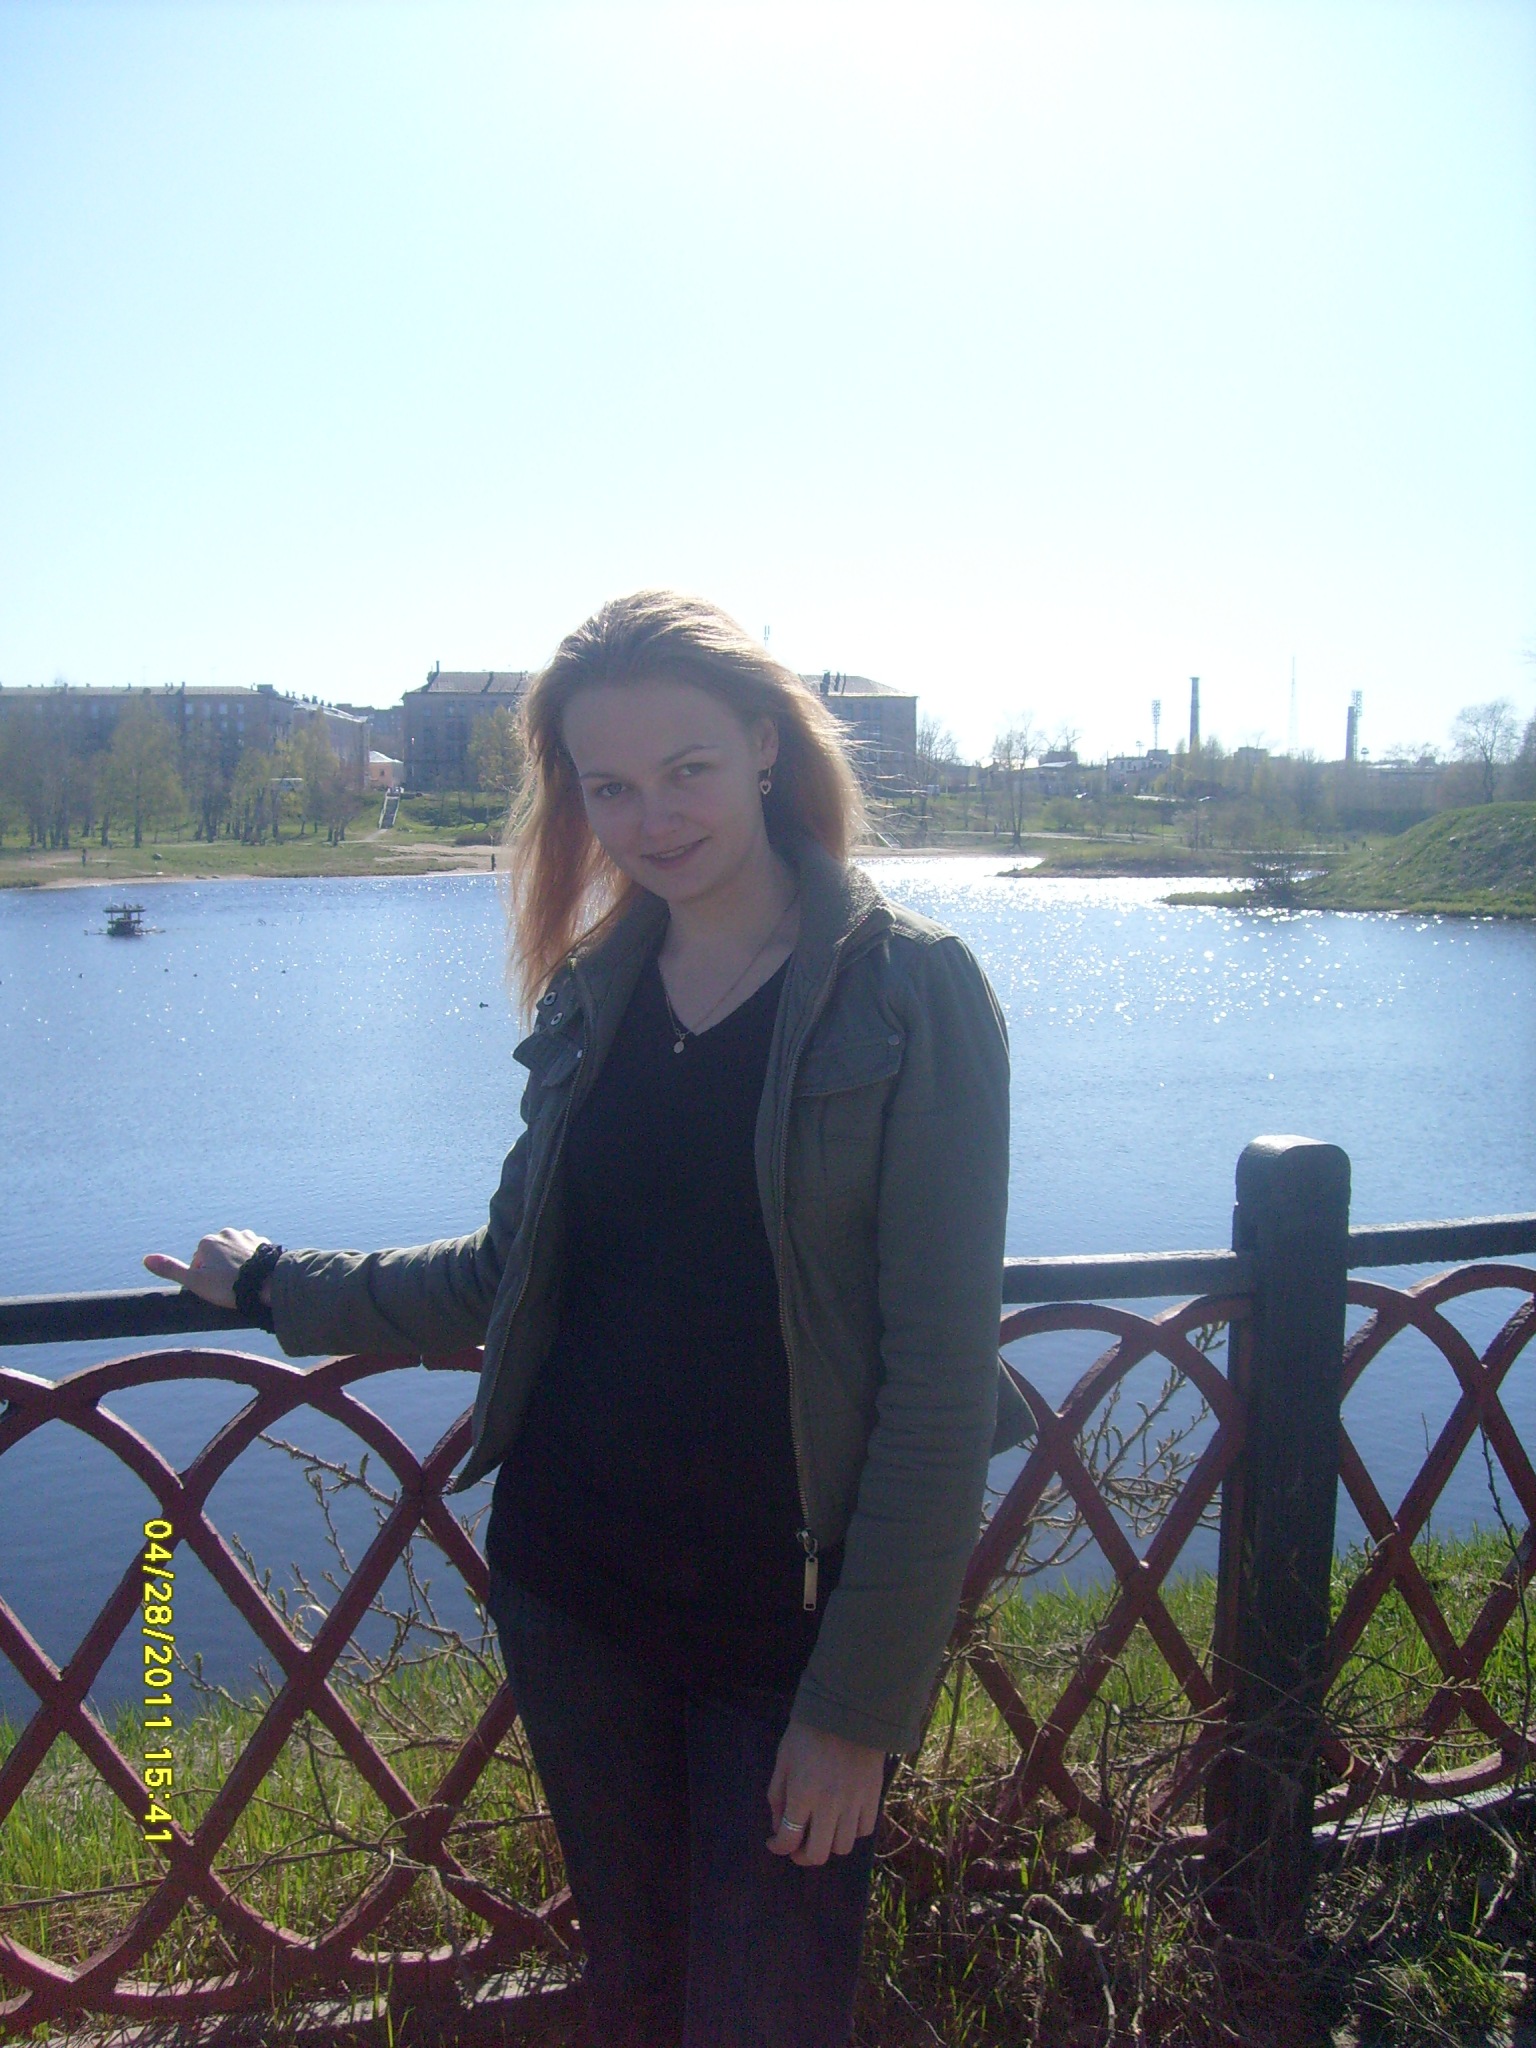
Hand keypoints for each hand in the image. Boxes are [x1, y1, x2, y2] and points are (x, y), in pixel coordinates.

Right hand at [143, 1229, 266, 1309]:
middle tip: (228, 1287)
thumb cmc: (229, 1285)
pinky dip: (252, 1263)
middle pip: (216, 1256)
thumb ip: (171, 1269)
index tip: (214, 1288)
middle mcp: (227, 1232)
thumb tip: (146, 1259)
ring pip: (234, 1254)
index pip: (197, 1262)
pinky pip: (252, 1254)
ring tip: (243, 1283)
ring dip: (236, 1266)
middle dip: (219, 1271)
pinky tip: (255, 1276)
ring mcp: (247, 1236)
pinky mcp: (264, 1243)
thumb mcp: (195, 1281)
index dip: (203, 1278)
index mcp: (208, 1241)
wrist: (268, 1284)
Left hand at [765, 1721, 884, 1866]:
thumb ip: (777, 1795)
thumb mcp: (783, 1759)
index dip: (777, 1847)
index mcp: (802, 1793)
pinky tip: (844, 1819)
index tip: (774, 1843)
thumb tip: (778, 1827)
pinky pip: (864, 1830)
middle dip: (802, 1856)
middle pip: (817, 1854)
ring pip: (842, 1847)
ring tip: (822, 1831)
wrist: (848, 1709)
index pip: (788, 1839)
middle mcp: (829, 1804)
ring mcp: (854, 1802)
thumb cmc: (808, 1732)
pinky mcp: (873, 1796)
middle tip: (798, 1847)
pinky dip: (852, 1831)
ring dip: (828, 1844)